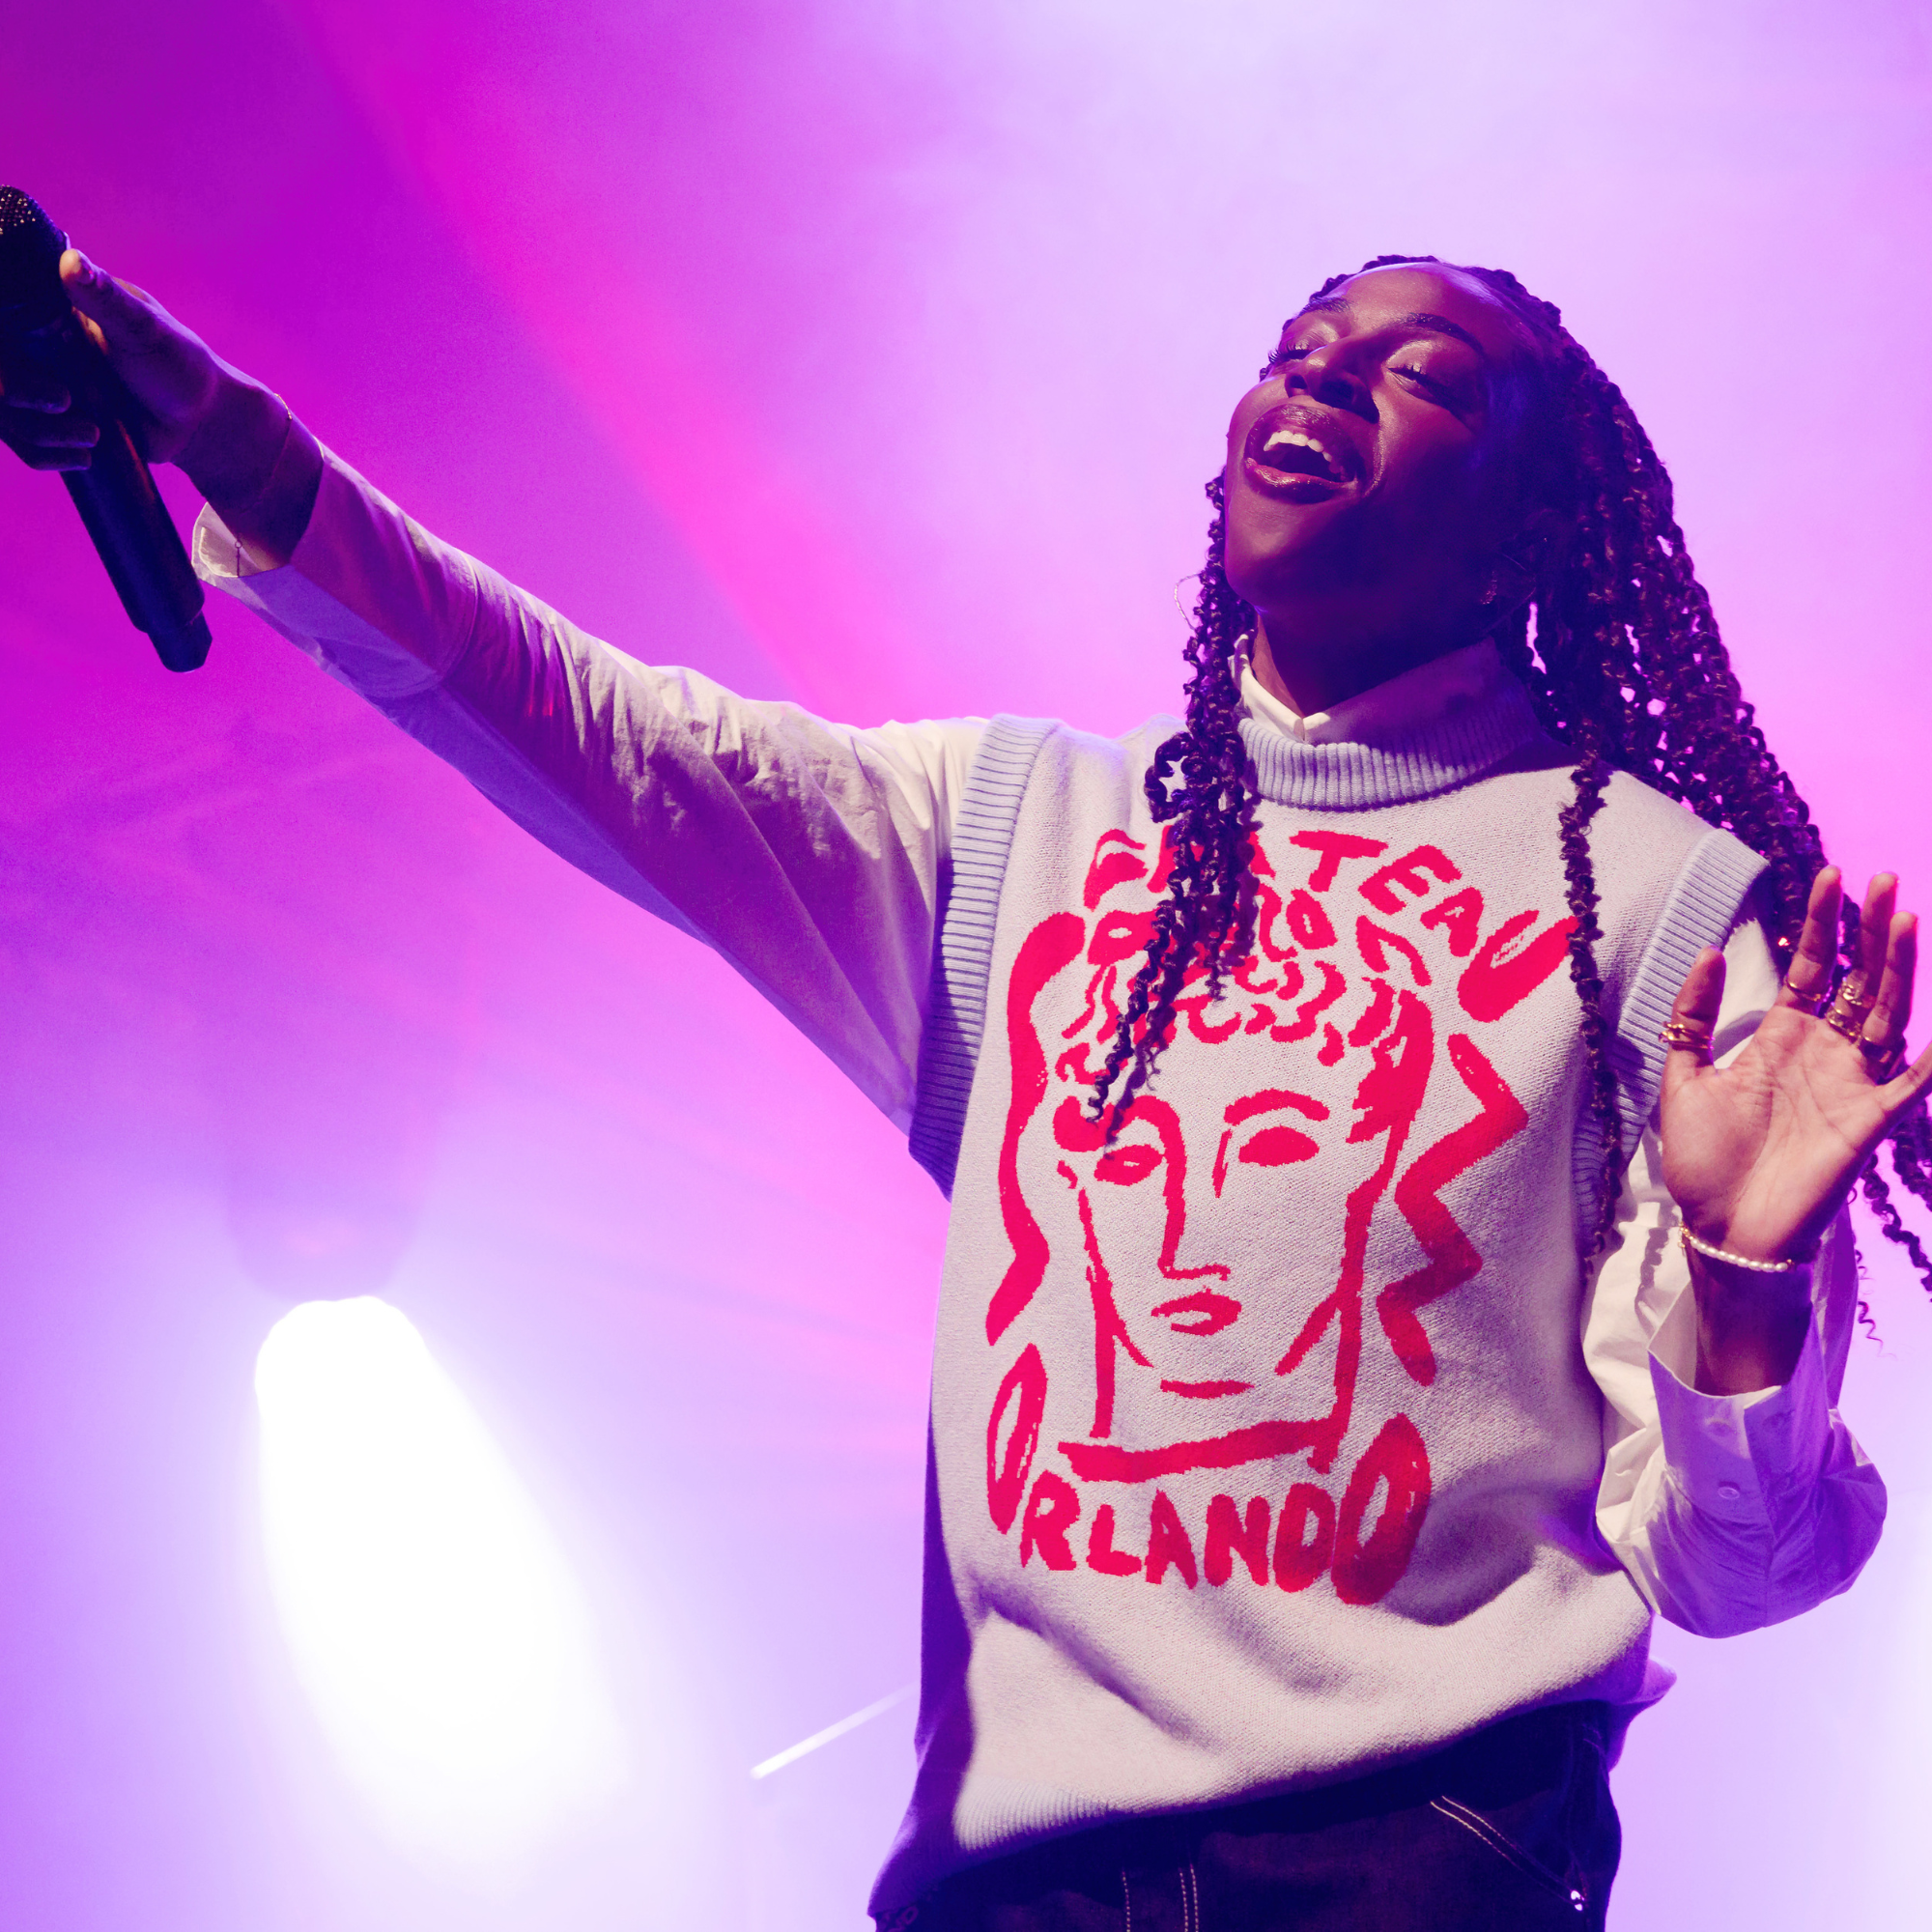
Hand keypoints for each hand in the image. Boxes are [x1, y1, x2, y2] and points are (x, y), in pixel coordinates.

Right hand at [1, 250, 304, 558]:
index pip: (2, 314)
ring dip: (40, 431)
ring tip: (91, 434)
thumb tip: (71, 261)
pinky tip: (85, 454)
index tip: (19, 370)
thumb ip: (106, 300)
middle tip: (64, 401)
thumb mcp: (144, 330)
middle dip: (16, 391)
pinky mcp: (49, 421)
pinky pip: (21, 441)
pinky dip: (46, 453)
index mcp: (51, 308)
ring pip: (3, 411)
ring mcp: (37, 384)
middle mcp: (35, 344)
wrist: (197, 423)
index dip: (3, 354)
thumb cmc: (178, 365)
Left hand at [1660, 869, 1931, 1390]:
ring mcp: (1850, 1084)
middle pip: (1857, 979)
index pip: (1809, 967)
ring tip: (1906, 918)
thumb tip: (1710, 948)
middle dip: (1870, 930)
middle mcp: (1821, 1053)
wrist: (1722, 1228)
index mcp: (1778, 1038)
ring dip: (1899, 968)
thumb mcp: (1684, 1076)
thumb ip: (1692, 1016)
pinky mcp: (1869, 1122)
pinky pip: (1911, 1082)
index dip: (1819, 924)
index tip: (1829, 874)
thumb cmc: (1703, 1160)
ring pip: (1886, 1013)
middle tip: (1886, 878)